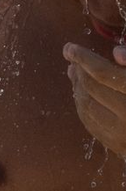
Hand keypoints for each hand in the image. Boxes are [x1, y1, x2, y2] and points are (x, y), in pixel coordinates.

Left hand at [64, 42, 125, 157]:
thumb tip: (116, 53)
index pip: (104, 74)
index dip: (85, 59)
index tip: (70, 47)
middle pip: (93, 88)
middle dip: (80, 69)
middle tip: (72, 55)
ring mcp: (119, 133)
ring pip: (86, 104)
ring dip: (77, 85)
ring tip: (74, 69)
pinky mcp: (114, 143)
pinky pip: (89, 120)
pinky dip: (81, 102)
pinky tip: (80, 90)